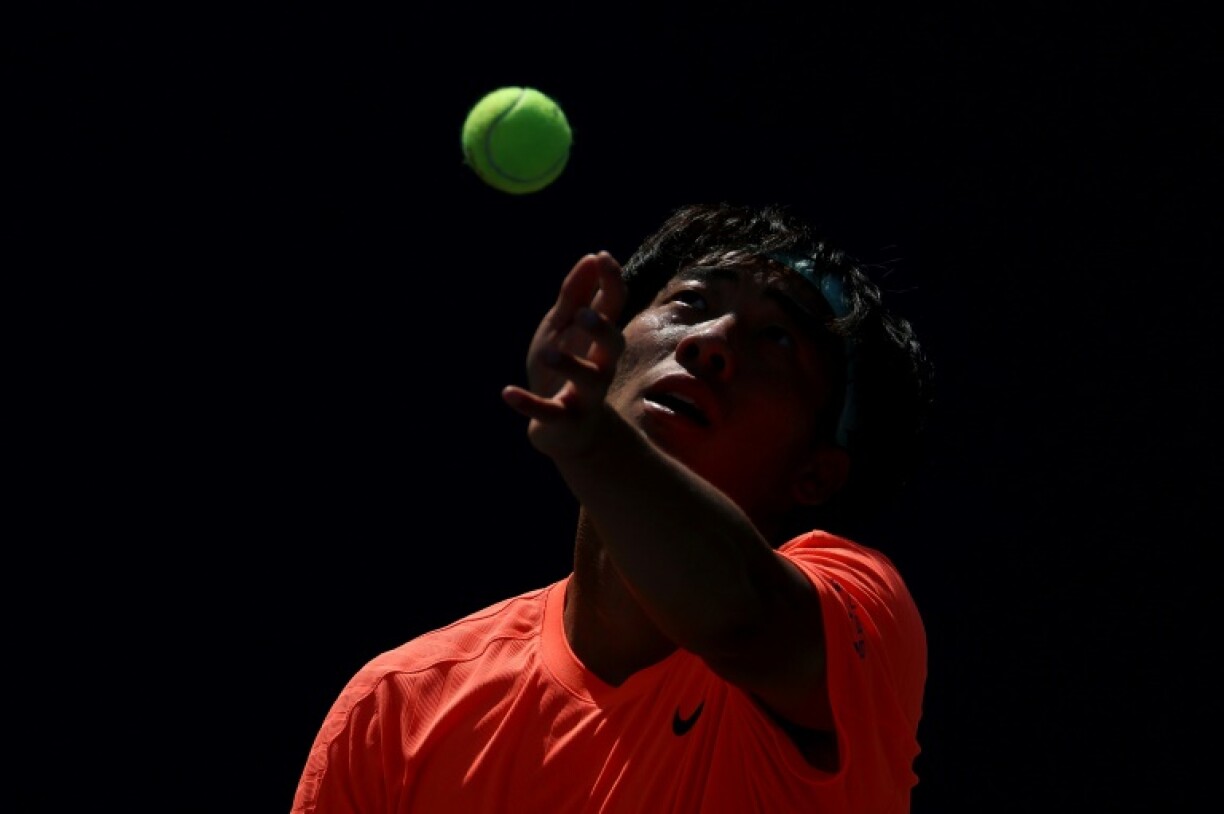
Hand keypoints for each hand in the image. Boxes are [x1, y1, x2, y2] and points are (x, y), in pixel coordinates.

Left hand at [501, 251, 627, 459]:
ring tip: (547, 353)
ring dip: (569, 366)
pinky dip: (528, 403)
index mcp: (599, 340)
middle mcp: (601, 366)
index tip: (603, 257)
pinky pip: (549, 412)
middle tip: (583, 314)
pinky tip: (507, 393)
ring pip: (589, 380)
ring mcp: (586, 396)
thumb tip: (593, 256)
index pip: (614, 308)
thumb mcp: (563, 329)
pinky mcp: (565, 421)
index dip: (612, 283)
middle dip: (601, 330)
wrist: (565, 431)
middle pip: (614, 345)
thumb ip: (575, 296)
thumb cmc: (566, 369)